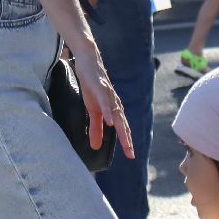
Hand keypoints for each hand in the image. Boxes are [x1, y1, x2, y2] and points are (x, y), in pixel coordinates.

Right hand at [70, 44, 134, 159]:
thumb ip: (96, 128)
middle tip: (131, 154)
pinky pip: (104, 102)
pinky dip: (108, 112)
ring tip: (125, 143)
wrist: (87, 62)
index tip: (131, 156)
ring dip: (121, 129)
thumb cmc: (92, 86)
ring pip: (116, 114)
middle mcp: (114, 103)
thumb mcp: (92, 110)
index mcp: (113, 109)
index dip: (126, 142)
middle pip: (122, 124)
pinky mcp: (100, 87)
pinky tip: (110, 122)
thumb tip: (96, 147)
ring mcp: (108, 95)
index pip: (122, 128)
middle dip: (127, 140)